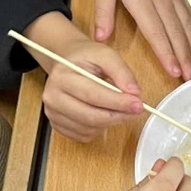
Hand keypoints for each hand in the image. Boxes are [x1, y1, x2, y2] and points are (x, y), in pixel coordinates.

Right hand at [24, 11, 141, 142]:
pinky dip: (98, 129)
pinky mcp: (56, 125)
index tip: (138, 105)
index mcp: (62, 76)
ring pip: (89, 129)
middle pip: (90, 116)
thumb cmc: (85, 58)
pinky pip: (83, 136)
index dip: (119, 102)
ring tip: (116, 107)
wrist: (66, 62)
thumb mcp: (105, 55)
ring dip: (109, 122)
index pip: (94, 95)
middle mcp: (53, 96)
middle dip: (118, 116)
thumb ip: (122, 72)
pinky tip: (101, 113)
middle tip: (136, 111)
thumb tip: (134, 93)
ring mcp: (52, 113)